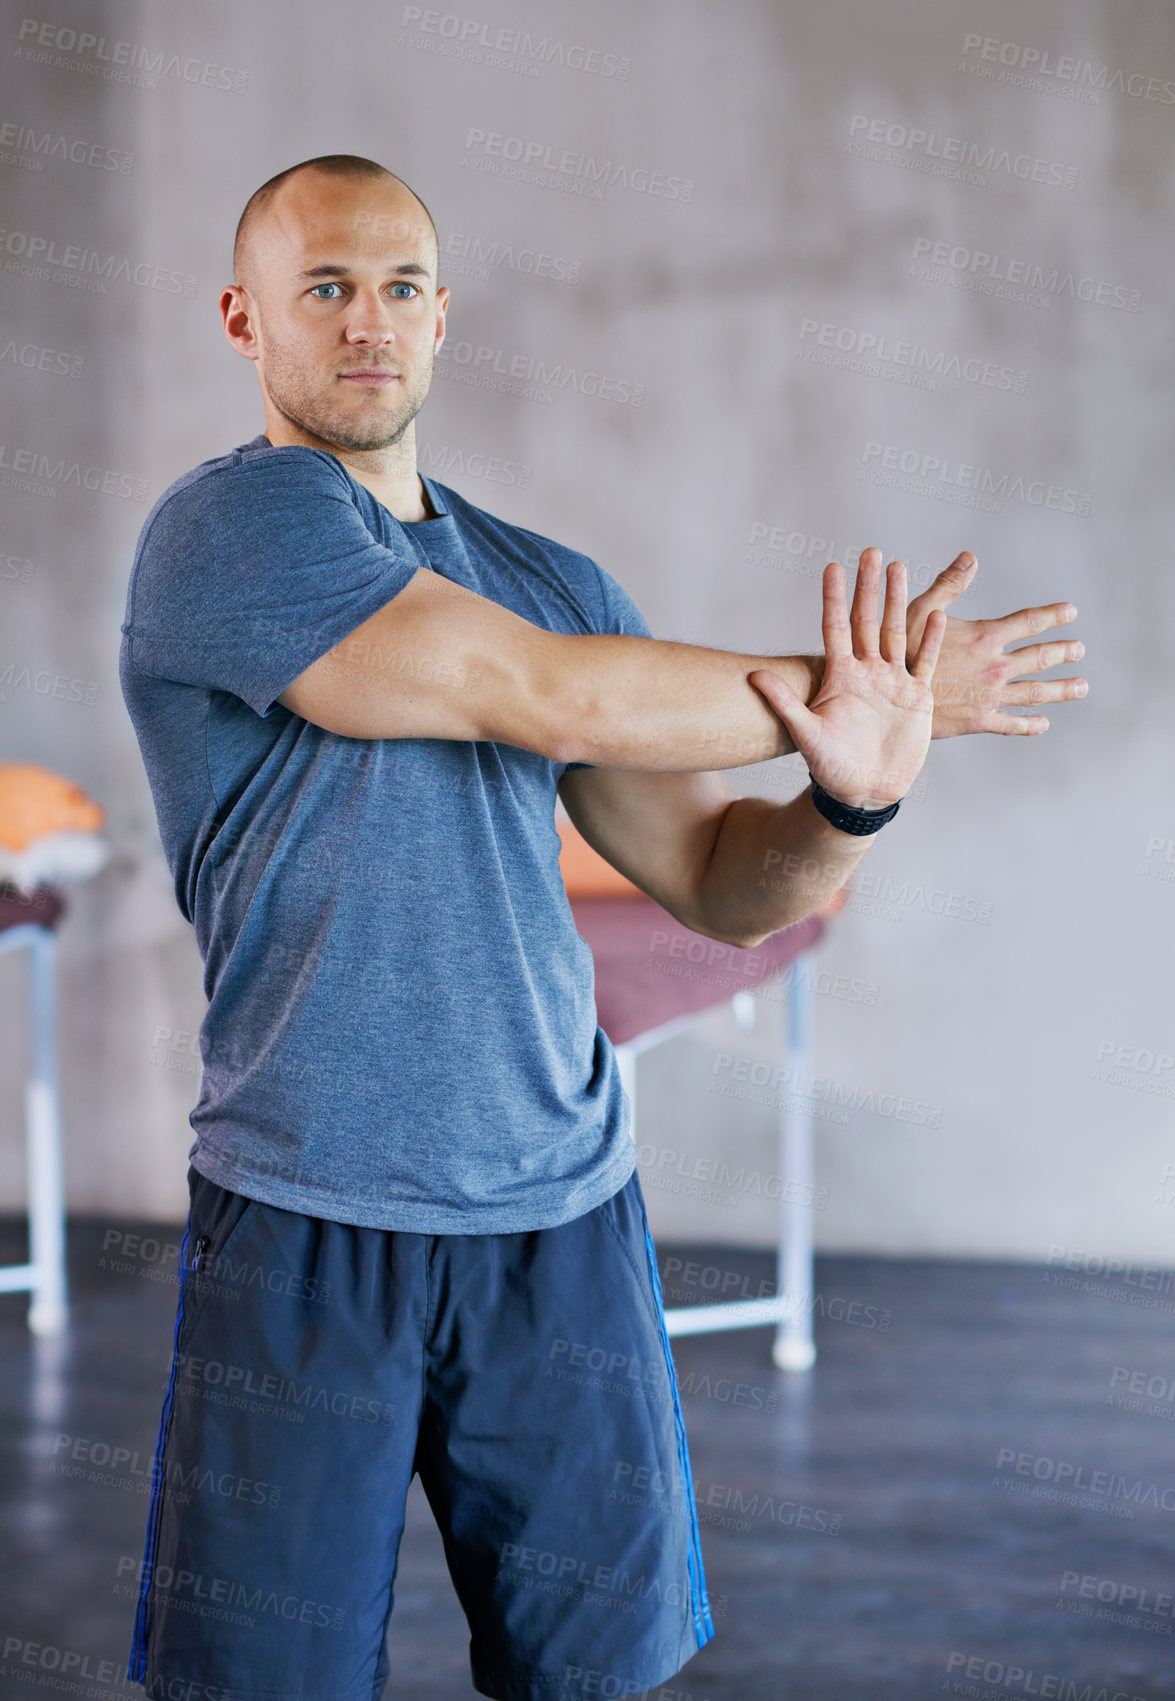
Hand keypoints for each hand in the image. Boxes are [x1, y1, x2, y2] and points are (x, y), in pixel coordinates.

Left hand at [747, 554, 944, 808]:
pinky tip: (937, 613)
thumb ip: (784, 704)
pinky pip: (924, 661)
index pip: (835, 627)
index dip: (834, 598)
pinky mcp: (916, 697)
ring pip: (896, 632)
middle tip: (871, 551)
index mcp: (840, 677)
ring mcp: (892, 682)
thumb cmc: (831, 768)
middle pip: (867, 620)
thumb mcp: (806, 734)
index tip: (832, 567)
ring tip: (899, 567)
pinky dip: (931, 639)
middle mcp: (865, 672)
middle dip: (869, 586)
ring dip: (898, 601)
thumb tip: (753, 677)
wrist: (865, 792)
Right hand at [902, 549, 1087, 736]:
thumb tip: (970, 557)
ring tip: (1081, 686)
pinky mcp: (979, 721)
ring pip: (1035, 693)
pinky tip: (1043, 724)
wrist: (889, 698)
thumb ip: (949, 584)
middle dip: (1063, 652)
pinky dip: (1030, 724)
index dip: (1053, 616)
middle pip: (1040, 658)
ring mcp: (989, 696)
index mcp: (984, 638)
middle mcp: (994, 667)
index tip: (1071, 612)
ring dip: (1061, 689)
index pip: (1029, 622)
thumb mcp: (919, 610)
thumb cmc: (899, 651)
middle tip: (1079, 649)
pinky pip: (1011, 723)